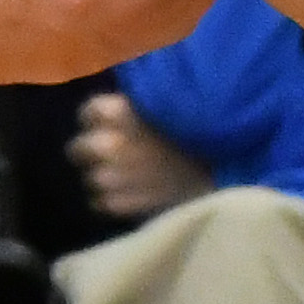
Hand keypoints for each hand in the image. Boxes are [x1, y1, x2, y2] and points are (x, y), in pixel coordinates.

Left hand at [67, 92, 212, 219]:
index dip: (99, 119)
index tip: (114, 123)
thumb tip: (123, 99)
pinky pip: (102, 202)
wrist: (224, 172)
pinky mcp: (120, 205)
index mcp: (118, 113)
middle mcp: (108, 144)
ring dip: (105, 177)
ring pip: (91, 179)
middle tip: (116, 152)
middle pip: (78, 149)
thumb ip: (137, 103)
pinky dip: (115, 199)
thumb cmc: (201, 132)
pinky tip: (135, 194)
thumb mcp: (168, 104)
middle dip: (93, 151)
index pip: (88, 113)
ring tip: (129, 176)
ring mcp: (112, 178)